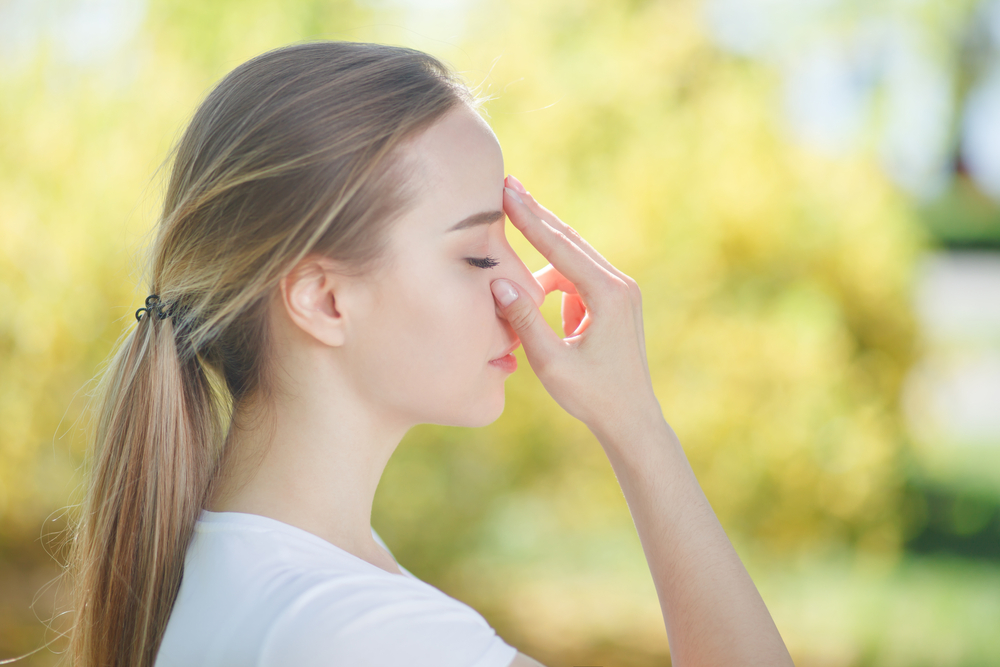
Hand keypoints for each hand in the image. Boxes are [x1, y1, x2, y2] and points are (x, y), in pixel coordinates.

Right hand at [493, 175, 661, 436]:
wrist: (630, 419)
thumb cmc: (591, 396)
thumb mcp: (550, 362)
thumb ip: (524, 320)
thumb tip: (499, 282)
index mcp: (608, 296)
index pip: (559, 248)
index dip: (529, 219)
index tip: (507, 191)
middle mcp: (620, 286)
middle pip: (569, 241)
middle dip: (536, 215)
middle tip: (508, 185)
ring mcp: (621, 292)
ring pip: (572, 261)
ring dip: (543, 259)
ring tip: (514, 251)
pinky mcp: (616, 302)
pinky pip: (577, 281)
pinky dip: (555, 286)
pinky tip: (540, 304)